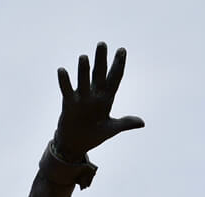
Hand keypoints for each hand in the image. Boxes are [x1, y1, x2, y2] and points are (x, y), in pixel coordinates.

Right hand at [54, 42, 143, 161]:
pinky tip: (62, 70)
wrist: (76, 145)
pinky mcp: (69, 104)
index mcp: (106, 99)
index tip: (122, 50)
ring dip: (83, 70)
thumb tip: (142, 123)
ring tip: (84, 57)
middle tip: (102, 44)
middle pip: (99, 74)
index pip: (114, 79)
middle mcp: (94, 95)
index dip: (118, 65)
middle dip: (101, 60)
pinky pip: (66, 90)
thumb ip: (125, 123)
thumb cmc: (94, 135)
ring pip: (83, 80)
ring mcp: (81, 98)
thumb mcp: (111, 129)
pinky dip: (64, 81)